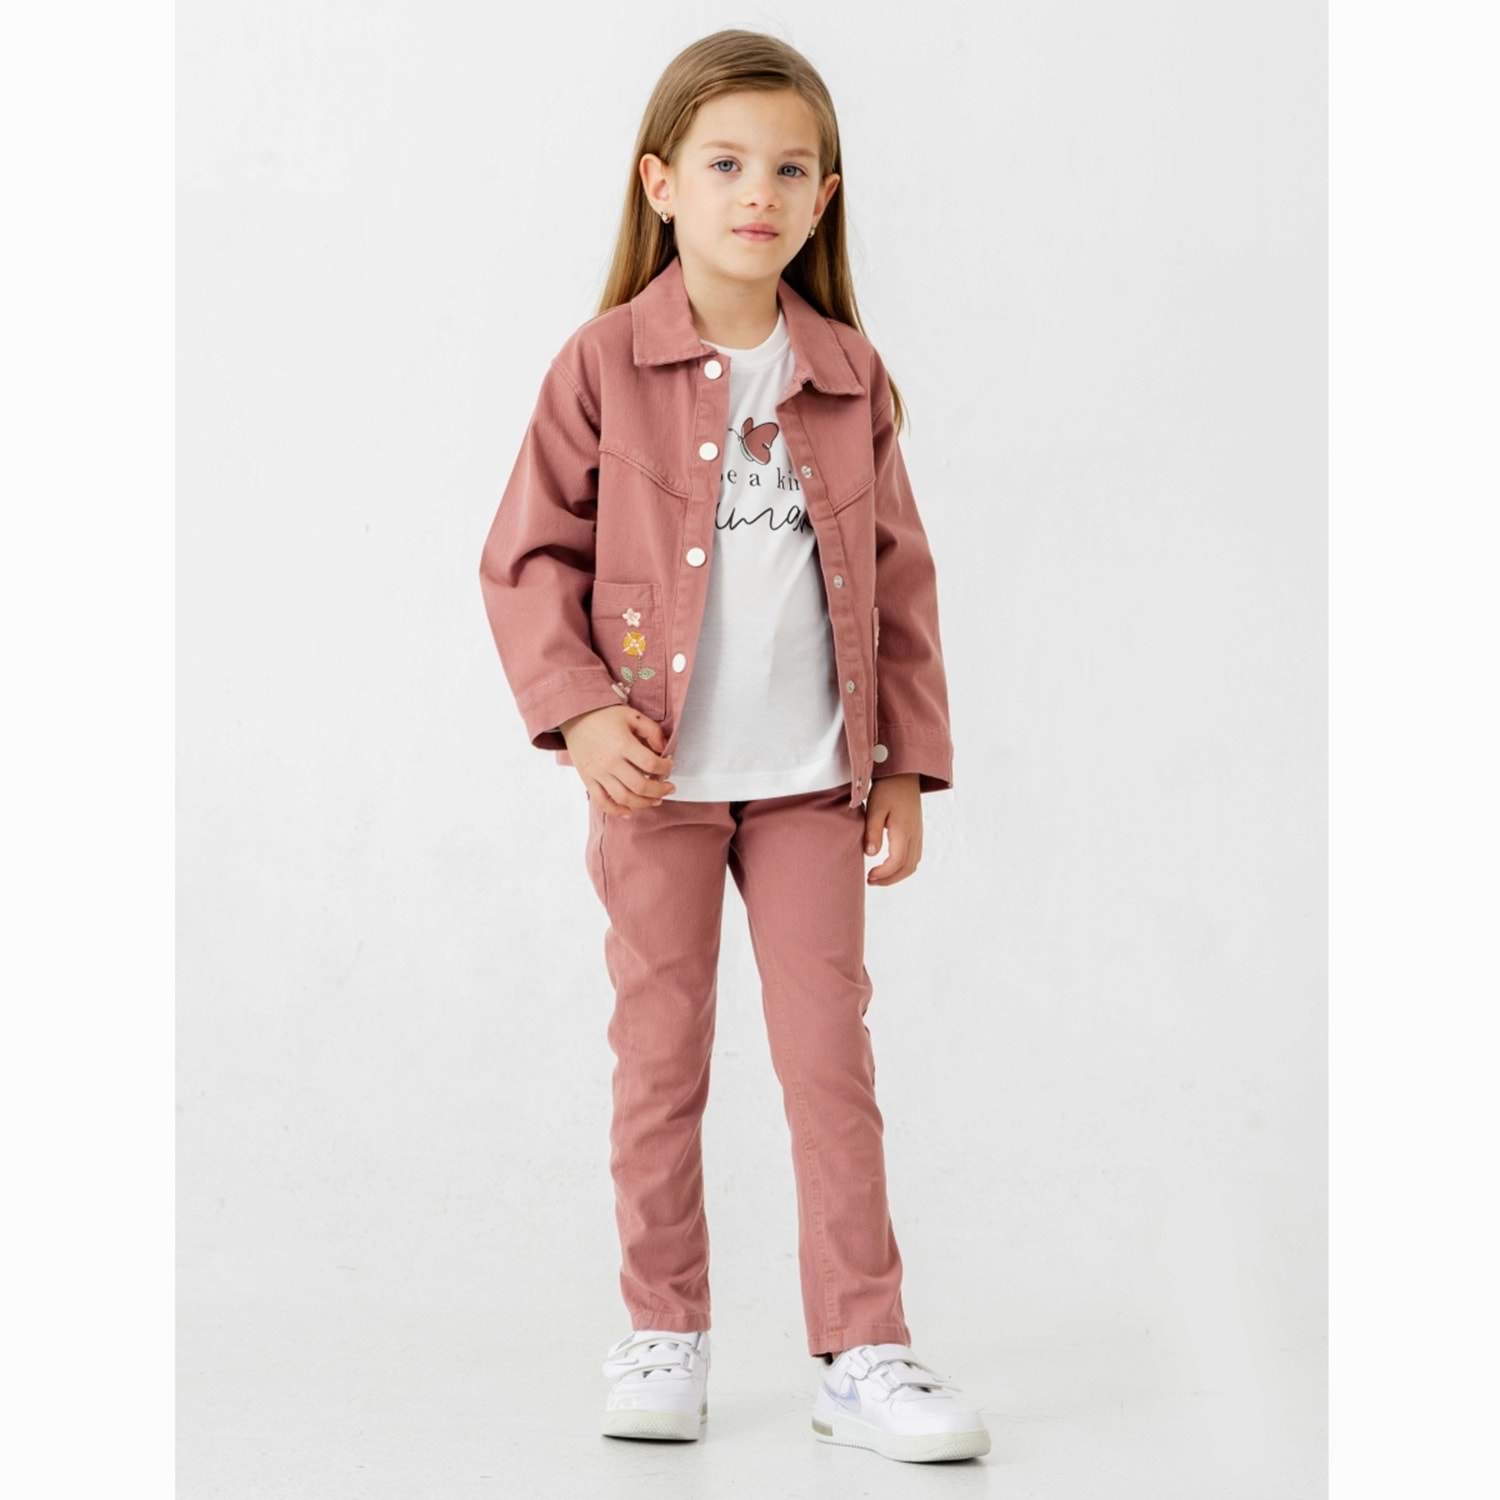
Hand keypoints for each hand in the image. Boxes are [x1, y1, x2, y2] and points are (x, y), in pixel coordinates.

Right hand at [560, 705, 675, 815]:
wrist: (574, 716)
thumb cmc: (604, 715)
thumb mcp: (632, 715)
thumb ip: (652, 730)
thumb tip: (663, 749)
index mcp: (622, 744)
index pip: (651, 764)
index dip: (665, 767)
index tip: (669, 765)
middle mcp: (610, 762)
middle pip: (640, 786)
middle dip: (660, 791)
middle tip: (669, 788)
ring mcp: (597, 773)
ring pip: (624, 798)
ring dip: (644, 803)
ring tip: (656, 800)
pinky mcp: (588, 780)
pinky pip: (602, 802)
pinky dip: (616, 810)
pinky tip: (629, 811)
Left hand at [863, 772, 922, 884]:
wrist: (904, 775)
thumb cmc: (887, 789)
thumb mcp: (875, 808)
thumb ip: (873, 831)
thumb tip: (870, 854)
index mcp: (904, 830)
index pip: (897, 862)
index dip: (884, 874)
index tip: (869, 876)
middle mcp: (915, 835)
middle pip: (908, 868)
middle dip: (890, 879)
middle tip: (871, 880)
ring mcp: (918, 834)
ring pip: (913, 864)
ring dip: (897, 875)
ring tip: (878, 876)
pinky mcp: (917, 832)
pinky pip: (914, 856)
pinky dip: (903, 866)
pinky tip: (889, 865)